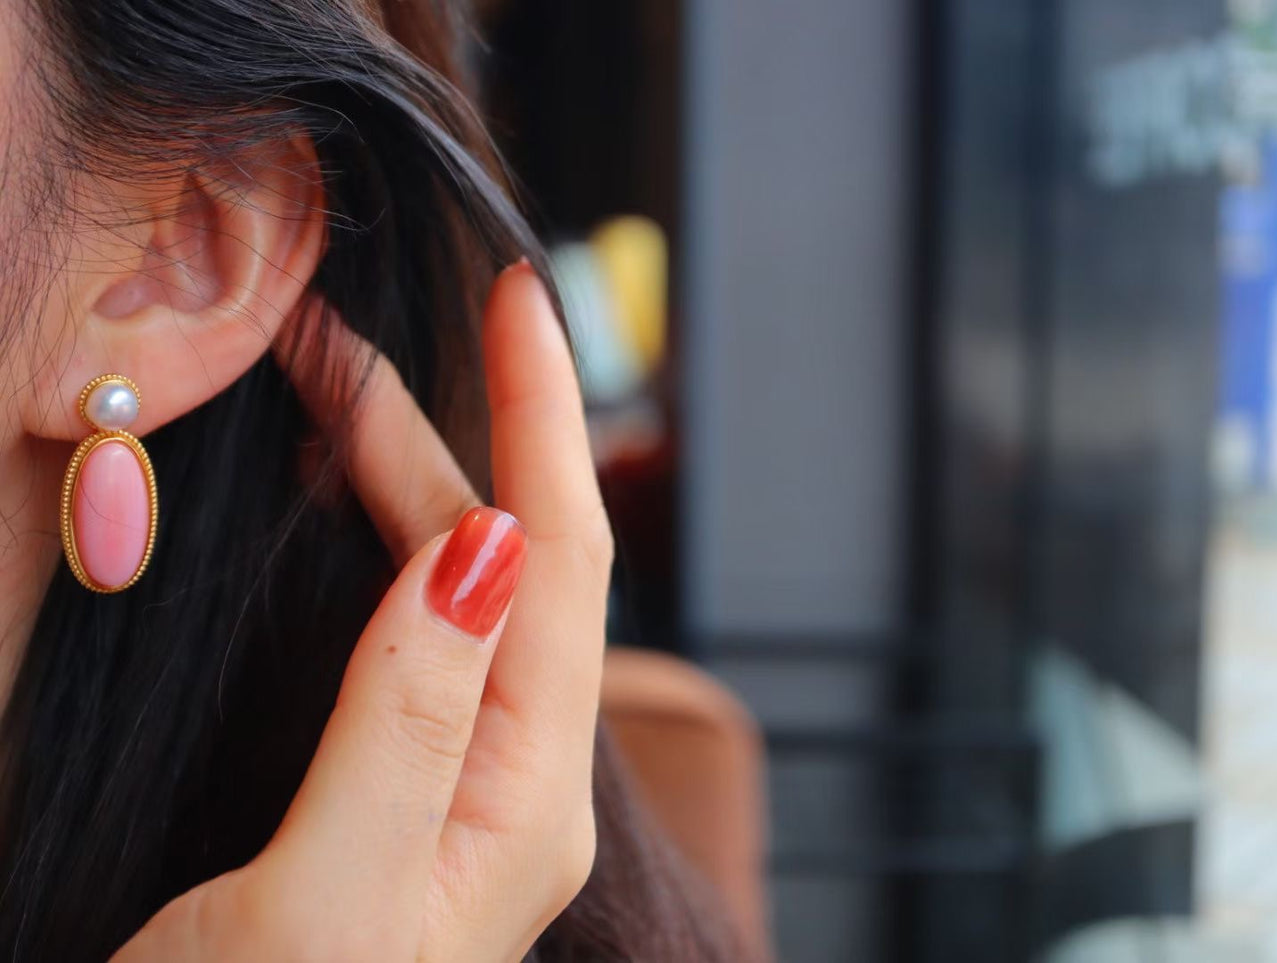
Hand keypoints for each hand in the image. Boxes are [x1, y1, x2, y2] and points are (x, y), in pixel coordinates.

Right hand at [113, 261, 612, 961]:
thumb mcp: (327, 892)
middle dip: (450, 429)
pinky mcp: (401, 785)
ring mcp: (461, 780)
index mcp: (525, 798)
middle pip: (510, 559)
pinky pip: (416, 630)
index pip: (564, 566)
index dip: (547, 422)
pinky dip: (383, 543)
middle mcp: (515, 780)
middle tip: (346, 335)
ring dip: (406, 477)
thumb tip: (488, 544)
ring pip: (457, 586)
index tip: (525, 300)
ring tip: (332, 387)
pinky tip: (353, 507)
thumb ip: (408, 720)